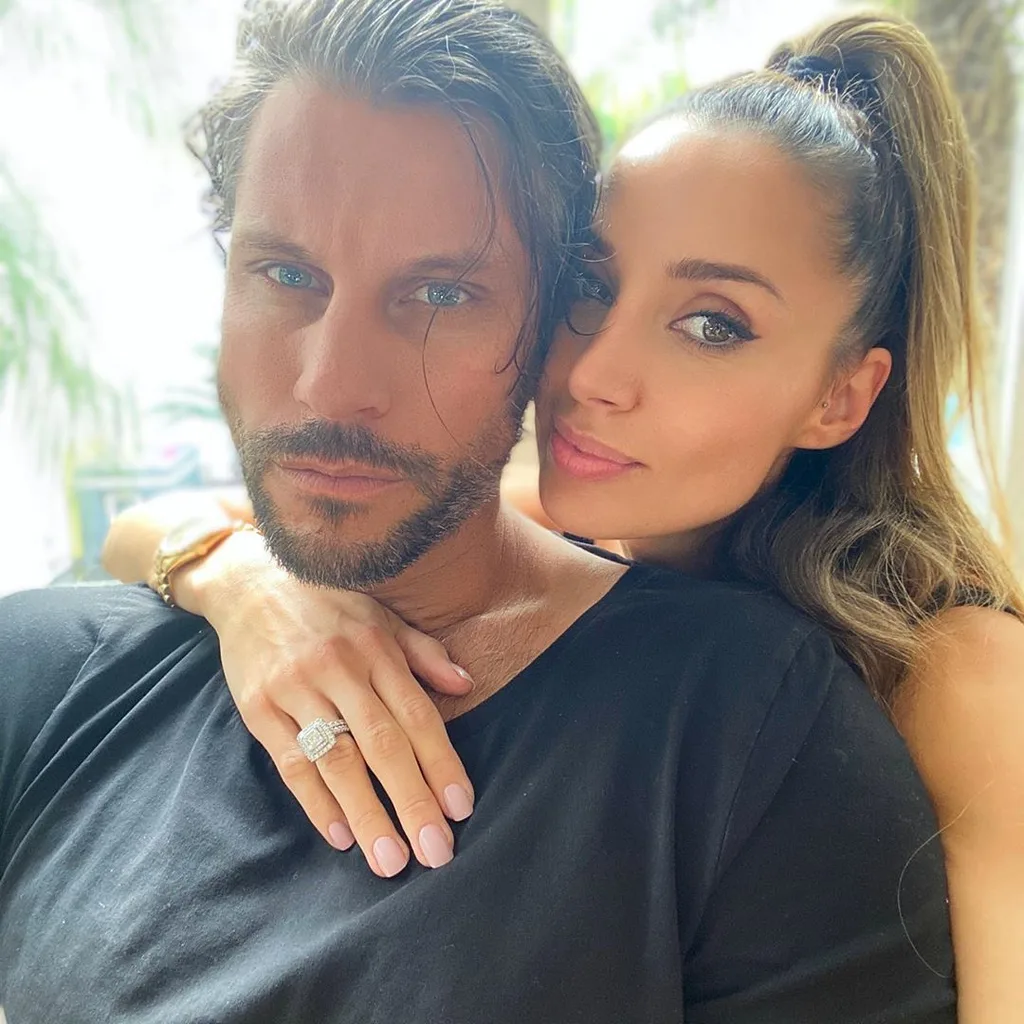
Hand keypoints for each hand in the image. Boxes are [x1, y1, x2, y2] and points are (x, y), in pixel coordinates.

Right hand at [175, 528, 475, 877]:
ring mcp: (295, 689)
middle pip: (382, 745)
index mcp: (376, 647)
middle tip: (436, 852)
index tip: (461, 809)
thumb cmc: (328, 606)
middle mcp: (339, 669)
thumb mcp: (381, 615)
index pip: (417, 715)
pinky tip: (340, 836)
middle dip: (411, 801)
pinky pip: (290, 762)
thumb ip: (424, 653)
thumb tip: (467, 684)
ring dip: (367, 814)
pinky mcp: (257, 707)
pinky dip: (315, 802)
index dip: (441, 763)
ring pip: (338, 761)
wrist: (249, 583)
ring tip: (391, 860)